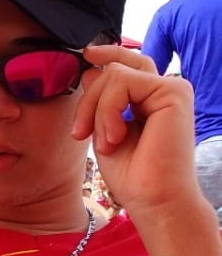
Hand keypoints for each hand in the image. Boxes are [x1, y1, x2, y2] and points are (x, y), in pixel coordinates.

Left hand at [72, 44, 199, 218]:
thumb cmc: (132, 174)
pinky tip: (115, 137)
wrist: (153, 200)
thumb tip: (91, 66)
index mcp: (151, 98)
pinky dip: (108, 110)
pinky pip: (123, 81)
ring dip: (97, 109)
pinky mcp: (174, 91)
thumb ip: (102, 97)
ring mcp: (172, 88)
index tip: (87, 56)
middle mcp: (164, 90)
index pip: (125, 65)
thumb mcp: (105, 128)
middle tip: (80, 133)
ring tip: (105, 143)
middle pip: (115, 67)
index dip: (106, 55)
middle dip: (88, 98)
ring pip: (114, 73)